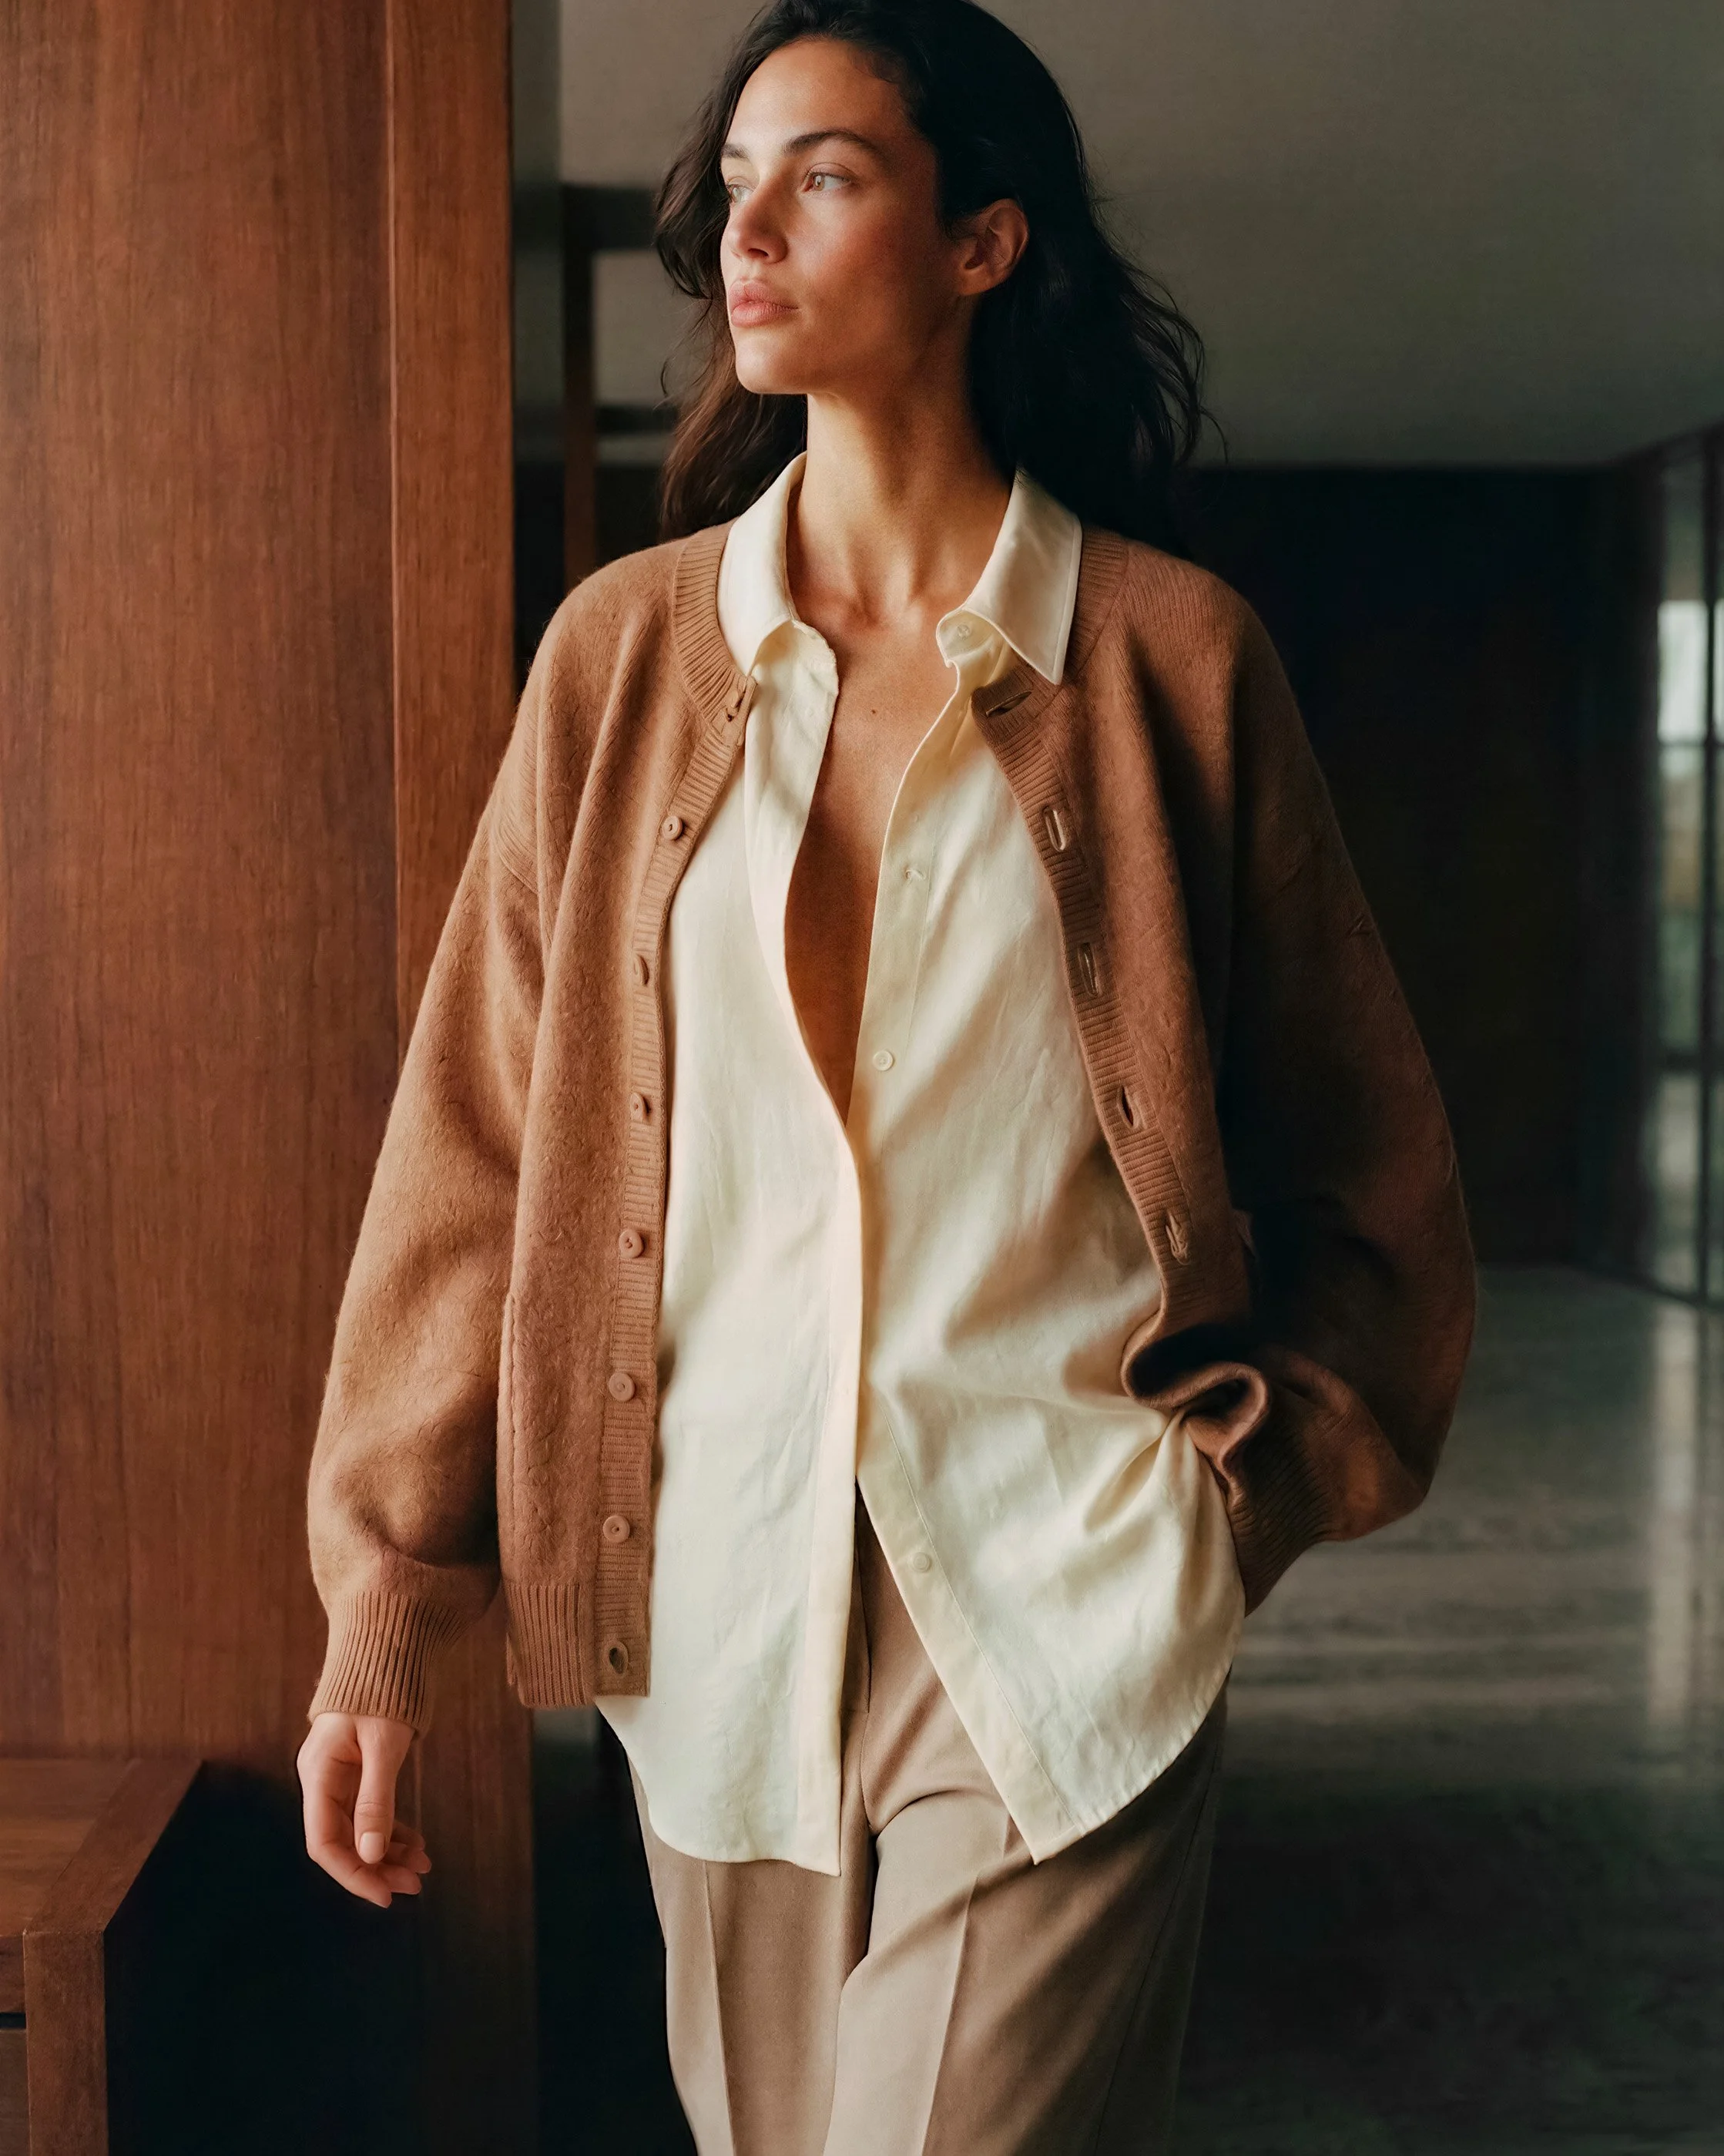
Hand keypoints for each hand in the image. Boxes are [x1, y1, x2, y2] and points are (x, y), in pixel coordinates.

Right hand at [298, 1711, 431, 1906]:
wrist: (386, 1651)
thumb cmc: (382, 1692)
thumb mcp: (383, 1745)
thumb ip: (376, 1799)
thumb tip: (372, 1854)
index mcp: (318, 1775)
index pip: (324, 1843)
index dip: (352, 1875)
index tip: (384, 1896)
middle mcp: (322, 1781)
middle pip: (342, 1841)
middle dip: (377, 1867)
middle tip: (416, 1884)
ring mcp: (338, 1778)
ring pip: (358, 1830)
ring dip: (388, 1853)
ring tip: (422, 1868)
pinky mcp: (356, 1773)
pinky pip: (370, 1812)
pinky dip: (392, 1830)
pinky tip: (416, 1844)